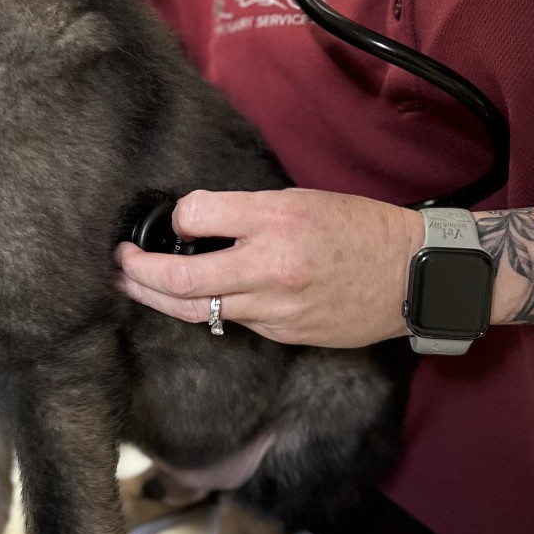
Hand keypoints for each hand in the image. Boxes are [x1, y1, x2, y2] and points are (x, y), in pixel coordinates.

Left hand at [115, 188, 424, 347]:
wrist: (413, 276)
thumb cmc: (362, 229)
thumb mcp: (304, 200)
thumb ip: (250, 212)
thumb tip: (199, 222)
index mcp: (276, 219)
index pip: (196, 216)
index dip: (177, 218)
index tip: (174, 220)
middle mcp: (270, 266)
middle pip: (181, 280)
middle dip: (138, 272)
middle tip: (119, 262)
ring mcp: (276, 307)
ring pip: (199, 310)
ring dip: (159, 298)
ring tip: (134, 285)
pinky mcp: (284, 333)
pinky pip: (235, 321)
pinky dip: (210, 309)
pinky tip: (196, 300)